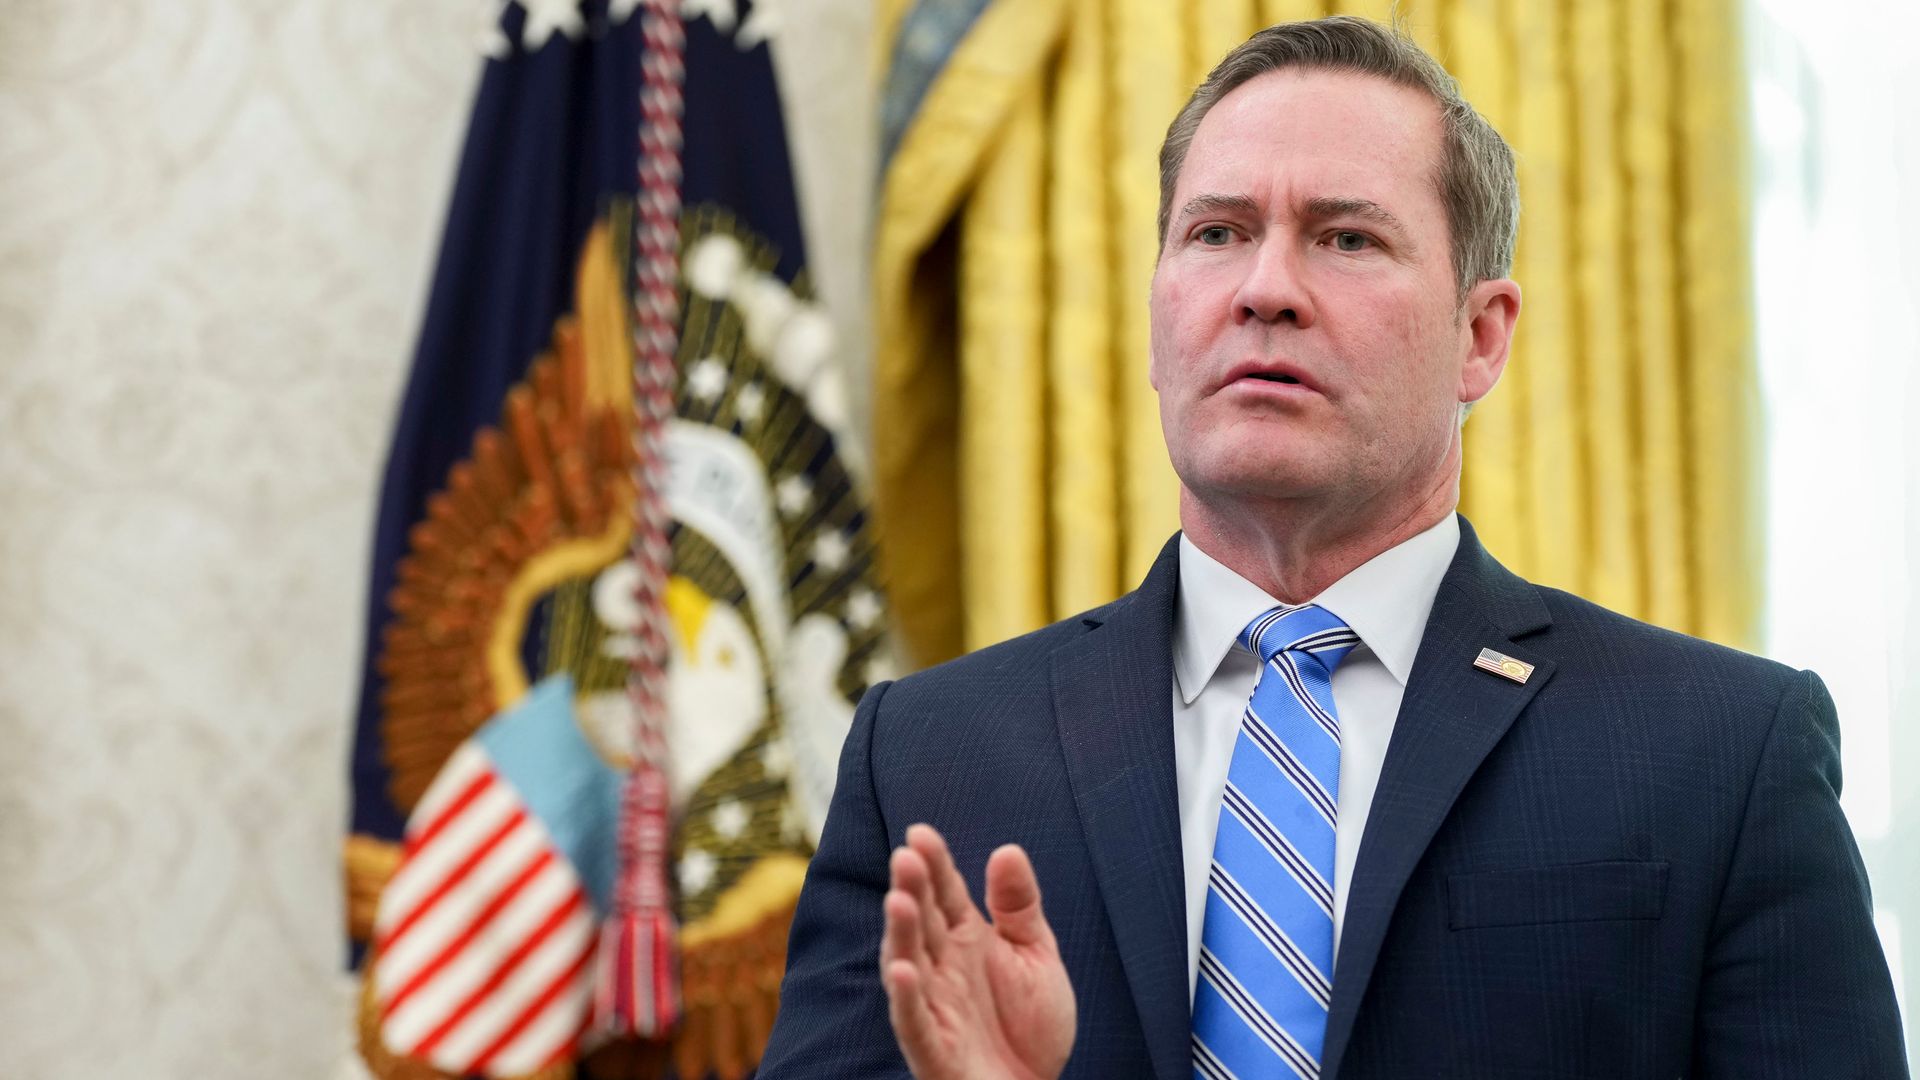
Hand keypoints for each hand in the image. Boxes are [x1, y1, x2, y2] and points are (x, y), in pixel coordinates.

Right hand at [880, 824, 1076, 1079]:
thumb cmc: (1031, 1025)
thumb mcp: (1036, 954)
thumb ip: (1019, 905)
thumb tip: (1007, 849)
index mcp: (966, 938)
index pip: (944, 893)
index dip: (933, 864)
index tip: (920, 833)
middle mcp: (943, 967)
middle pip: (921, 921)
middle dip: (911, 889)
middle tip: (905, 857)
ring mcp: (934, 1006)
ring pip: (907, 964)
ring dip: (900, 934)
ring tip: (899, 901)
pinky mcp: (933, 1048)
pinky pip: (913, 1022)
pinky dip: (906, 999)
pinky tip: (904, 971)